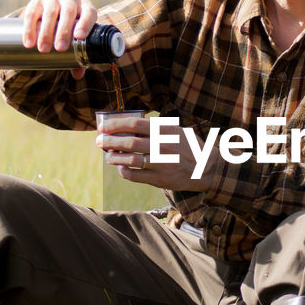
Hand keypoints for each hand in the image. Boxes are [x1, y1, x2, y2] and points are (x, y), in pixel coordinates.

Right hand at [21, 0, 97, 78]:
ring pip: (50, 13)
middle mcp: (70, 0)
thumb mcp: (77, 40)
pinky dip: (29, 28)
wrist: (54, 15)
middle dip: (63, 31)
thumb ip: (79, 55)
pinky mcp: (36, 2)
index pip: (89, 13)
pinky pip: (32, 13)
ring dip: (46, 32)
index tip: (79, 37)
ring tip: (43, 49)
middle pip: (68, 13)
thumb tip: (78, 75)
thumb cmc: (71, 31)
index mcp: (86, 8)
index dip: (85, 24)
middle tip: (59, 49)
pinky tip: (28, 42)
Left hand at [96, 115, 222, 191]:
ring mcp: (161, 164)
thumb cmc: (188, 146)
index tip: (103, 126)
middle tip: (98, 141)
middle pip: (129, 142)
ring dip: (114, 157)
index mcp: (166, 131)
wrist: (206, 168)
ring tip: (107, 155)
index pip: (135, 124)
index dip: (116, 125)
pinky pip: (135, 176)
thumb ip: (157, 127)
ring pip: (130, 160)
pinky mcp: (160, 180)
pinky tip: (120, 168)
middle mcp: (163, 146)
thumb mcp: (177, 130)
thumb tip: (129, 124)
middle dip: (109, 141)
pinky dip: (124, 171)